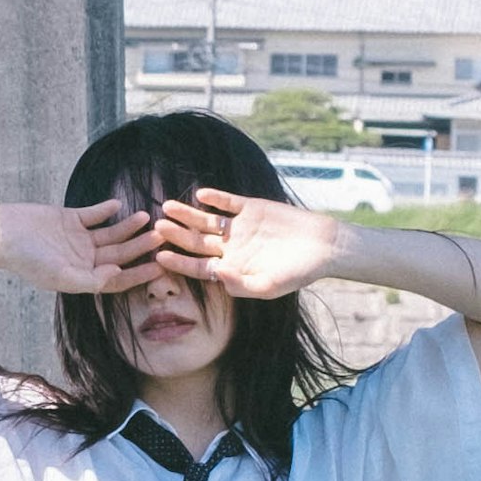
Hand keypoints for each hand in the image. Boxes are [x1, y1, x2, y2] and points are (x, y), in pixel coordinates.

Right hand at [0, 196, 170, 303]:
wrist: (2, 235)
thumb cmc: (28, 261)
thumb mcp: (60, 276)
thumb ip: (90, 280)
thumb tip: (117, 274)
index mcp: (83, 276)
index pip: (117, 278)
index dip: (139, 274)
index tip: (160, 267)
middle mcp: (84, 258)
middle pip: (119, 253)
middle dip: (140, 246)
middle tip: (162, 236)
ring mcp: (77, 238)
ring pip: (110, 233)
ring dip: (128, 226)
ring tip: (145, 217)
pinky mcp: (70, 218)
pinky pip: (93, 214)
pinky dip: (105, 209)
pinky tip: (118, 205)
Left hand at [149, 185, 342, 302]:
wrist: (323, 246)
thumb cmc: (298, 273)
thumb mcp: (269, 286)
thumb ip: (242, 285)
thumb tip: (218, 278)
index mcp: (232, 268)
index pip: (199, 267)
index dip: (179, 263)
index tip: (159, 258)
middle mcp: (232, 247)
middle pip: (197, 241)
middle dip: (176, 235)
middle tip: (156, 228)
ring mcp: (240, 227)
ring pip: (207, 220)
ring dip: (188, 214)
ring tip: (168, 206)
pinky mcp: (252, 208)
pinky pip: (229, 202)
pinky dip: (216, 197)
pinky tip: (200, 194)